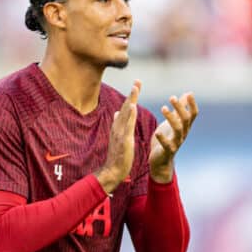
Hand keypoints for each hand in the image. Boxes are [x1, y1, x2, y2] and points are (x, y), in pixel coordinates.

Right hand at [96, 80, 140, 194]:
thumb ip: (119, 124)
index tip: (136, 85)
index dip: (131, 96)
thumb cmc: (118, 155)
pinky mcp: (123, 139)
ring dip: (130, 100)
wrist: (113, 170)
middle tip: (138, 81)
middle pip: (125, 107)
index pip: (125, 108)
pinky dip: (129, 114)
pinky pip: (127, 125)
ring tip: (135, 88)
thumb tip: (118, 112)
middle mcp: (117, 127)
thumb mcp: (118, 137)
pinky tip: (133, 106)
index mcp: (118, 126)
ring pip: (126, 113)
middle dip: (132, 94)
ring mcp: (119, 132)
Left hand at [149, 92, 197, 182]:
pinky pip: (167, 144)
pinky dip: (163, 138)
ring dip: (171, 118)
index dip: (192, 104)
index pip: (193, 114)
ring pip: (178, 129)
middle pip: (185, 119)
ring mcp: (176, 143)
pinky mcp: (168, 151)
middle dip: (180, 108)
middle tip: (172, 97)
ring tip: (163, 108)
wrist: (161, 161)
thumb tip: (187, 94)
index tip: (189, 94)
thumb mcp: (174, 122)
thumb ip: (180, 109)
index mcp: (185, 127)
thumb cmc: (167, 138)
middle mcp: (183, 134)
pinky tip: (158, 132)